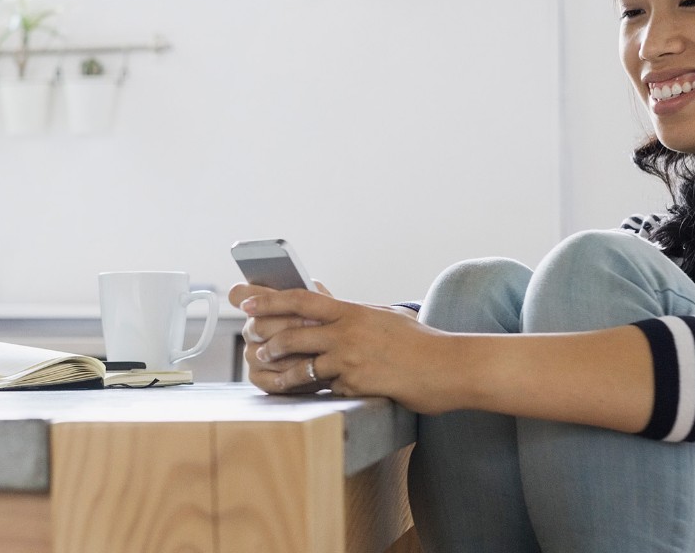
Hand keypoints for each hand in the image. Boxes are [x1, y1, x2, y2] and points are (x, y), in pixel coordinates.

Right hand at [229, 281, 332, 394]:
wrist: (338, 353)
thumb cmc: (326, 324)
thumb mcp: (321, 300)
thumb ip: (307, 289)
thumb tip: (299, 282)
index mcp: (260, 305)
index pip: (240, 294)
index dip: (250, 297)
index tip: (261, 302)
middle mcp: (252, 328)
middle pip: (258, 325)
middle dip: (290, 324)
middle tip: (315, 324)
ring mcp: (252, 352)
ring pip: (264, 352)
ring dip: (293, 351)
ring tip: (318, 349)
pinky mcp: (259, 376)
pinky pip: (268, 378)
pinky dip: (290, 376)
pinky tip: (306, 372)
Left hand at [239, 289, 458, 413]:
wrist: (447, 366)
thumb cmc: (420, 343)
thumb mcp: (386, 317)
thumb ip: (356, 313)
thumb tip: (332, 304)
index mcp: (353, 311)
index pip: (302, 298)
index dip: (270, 299)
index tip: (247, 300)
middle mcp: (348, 331)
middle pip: (293, 332)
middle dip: (267, 340)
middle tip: (253, 345)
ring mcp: (351, 359)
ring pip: (303, 365)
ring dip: (281, 372)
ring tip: (267, 375)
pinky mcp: (357, 385)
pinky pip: (327, 389)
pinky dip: (319, 392)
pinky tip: (311, 396)